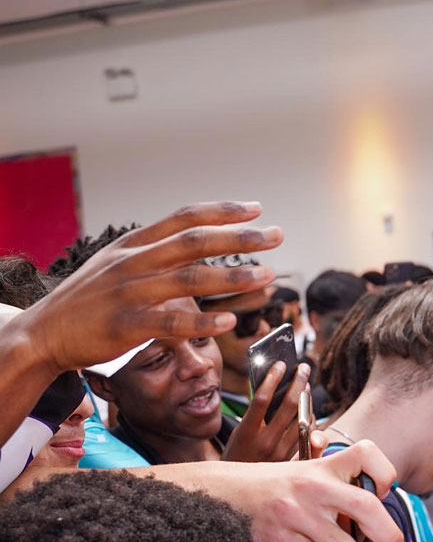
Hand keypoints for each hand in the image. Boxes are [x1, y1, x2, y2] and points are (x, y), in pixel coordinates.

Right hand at [22, 202, 282, 374]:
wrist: (45, 332)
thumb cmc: (87, 301)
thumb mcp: (116, 265)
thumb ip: (153, 254)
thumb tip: (191, 246)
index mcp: (134, 244)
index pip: (184, 217)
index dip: (222, 211)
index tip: (256, 209)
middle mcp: (134, 262)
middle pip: (196, 242)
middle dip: (241, 238)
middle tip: (277, 236)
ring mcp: (130, 293)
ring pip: (191, 279)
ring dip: (234, 277)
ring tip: (267, 275)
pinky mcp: (126, 326)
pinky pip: (171, 322)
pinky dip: (203, 321)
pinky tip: (230, 321)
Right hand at [222, 363, 310, 462]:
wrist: (237, 491)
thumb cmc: (238, 455)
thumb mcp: (239, 433)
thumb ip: (257, 413)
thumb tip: (273, 388)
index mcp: (246, 433)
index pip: (262, 399)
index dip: (272, 378)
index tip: (280, 363)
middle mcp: (265, 443)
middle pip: (290, 406)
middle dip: (299, 382)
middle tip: (304, 367)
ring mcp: (281, 453)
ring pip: (303, 419)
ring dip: (307, 399)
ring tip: (306, 384)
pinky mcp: (293, 461)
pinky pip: (307, 434)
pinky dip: (309, 419)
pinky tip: (308, 408)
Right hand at [232, 439, 405, 541]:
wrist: (222, 495)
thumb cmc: (272, 486)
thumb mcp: (304, 471)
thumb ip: (337, 488)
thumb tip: (376, 520)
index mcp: (321, 465)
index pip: (365, 455)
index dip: (384, 473)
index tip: (385, 491)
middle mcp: (312, 487)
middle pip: (364, 506)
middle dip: (388, 534)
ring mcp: (297, 515)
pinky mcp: (282, 540)